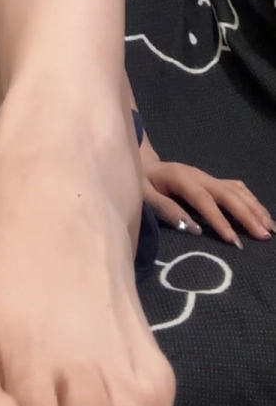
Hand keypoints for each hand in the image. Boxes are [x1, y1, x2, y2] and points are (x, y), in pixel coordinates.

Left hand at [142, 159, 275, 246]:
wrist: (144, 164)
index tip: (234, 241)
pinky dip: (252, 201)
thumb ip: (166, 209)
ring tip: (270, 228)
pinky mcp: (213, 181)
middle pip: (228, 194)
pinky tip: (262, 214)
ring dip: (255, 208)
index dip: (220, 220)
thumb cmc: (142, 183)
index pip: (205, 201)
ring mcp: (208, 177)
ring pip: (237, 190)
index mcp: (181, 178)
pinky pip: (237, 189)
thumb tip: (192, 228)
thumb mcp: (144, 196)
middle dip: (247, 215)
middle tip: (264, 236)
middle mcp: (200, 176)